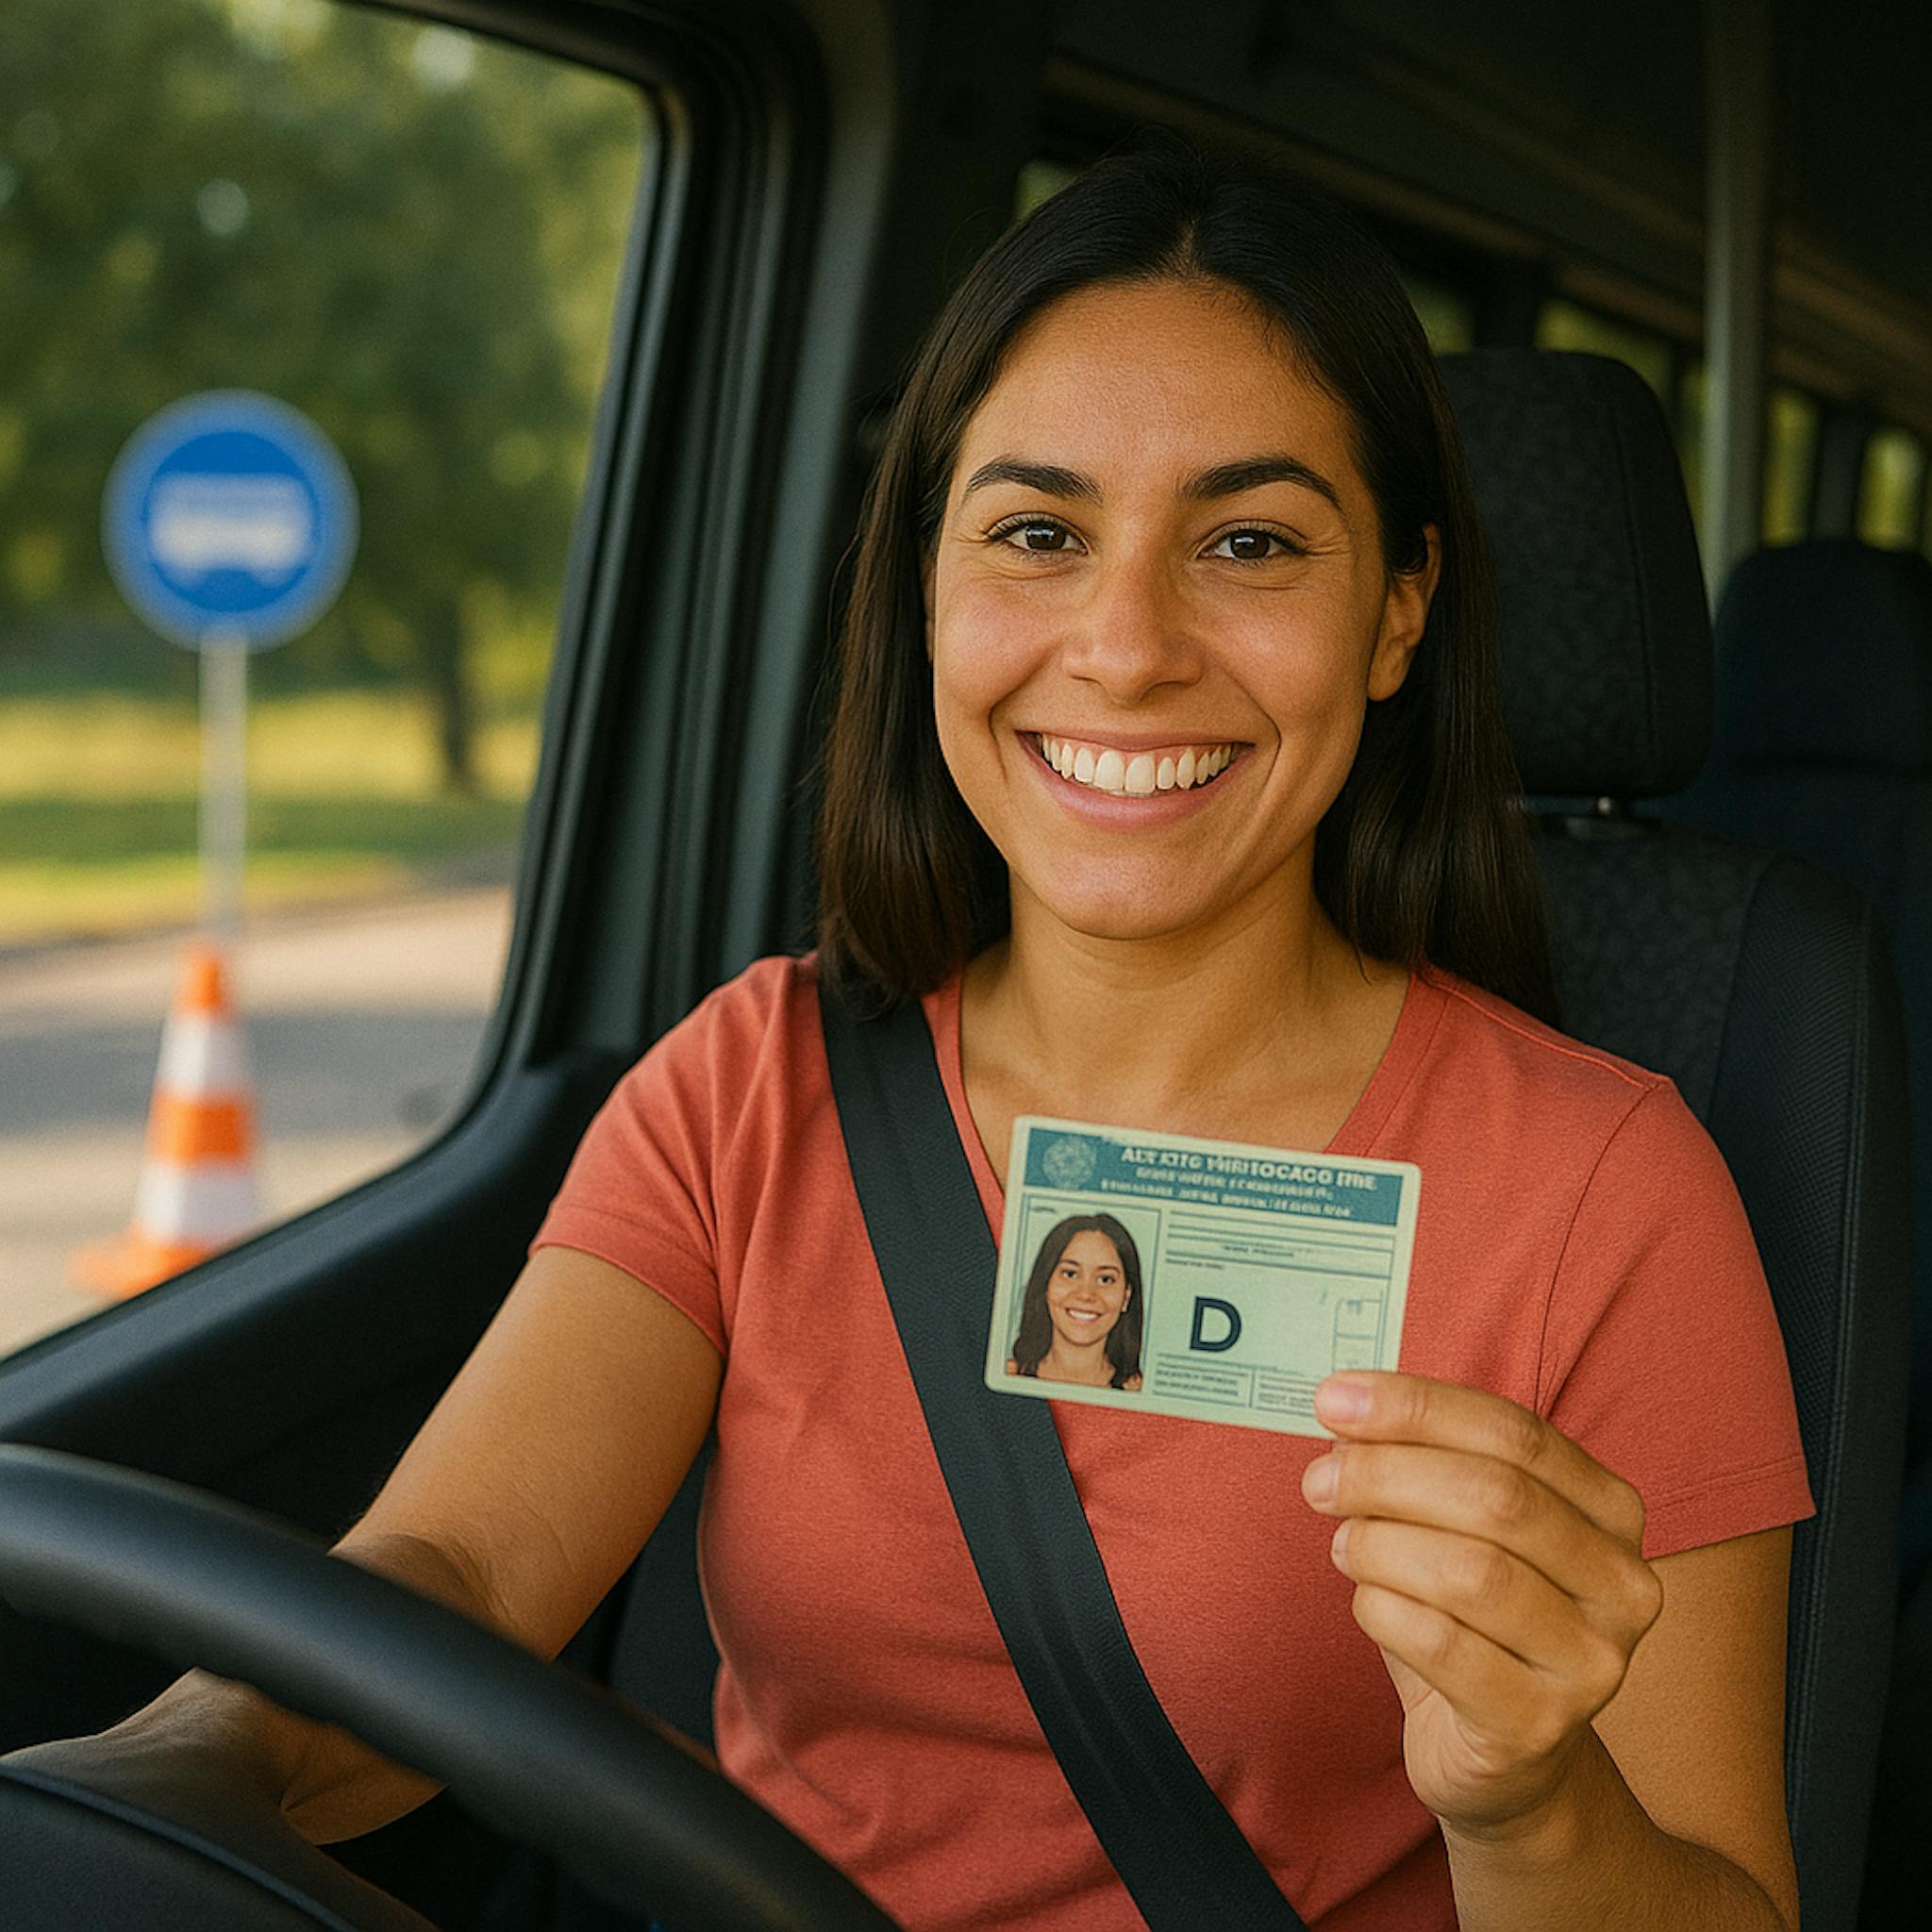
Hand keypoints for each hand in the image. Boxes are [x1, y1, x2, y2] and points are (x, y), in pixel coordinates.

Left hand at [1302, 1371, 1662, 1840]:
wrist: (1502, 1754)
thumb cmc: (1472, 1618)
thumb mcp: (1459, 1528)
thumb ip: (1420, 1463)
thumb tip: (1345, 1406)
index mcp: (1610, 1511)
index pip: (1515, 1433)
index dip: (1418, 1408)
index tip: (1335, 1399)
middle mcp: (1621, 1583)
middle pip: (1496, 1498)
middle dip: (1388, 1475)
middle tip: (1320, 1480)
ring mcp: (1591, 1661)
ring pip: (1471, 1572)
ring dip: (1381, 1546)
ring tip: (1342, 1544)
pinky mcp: (1541, 1725)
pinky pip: (1443, 1645)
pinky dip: (1383, 1609)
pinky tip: (1368, 1601)